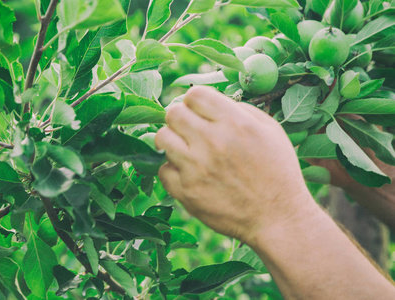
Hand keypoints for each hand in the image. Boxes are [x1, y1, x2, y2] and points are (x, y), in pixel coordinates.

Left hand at [155, 86, 316, 245]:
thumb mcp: (270, 131)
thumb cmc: (278, 172)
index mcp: (235, 122)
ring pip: (161, 137)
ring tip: (185, 149)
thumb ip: (240, 110)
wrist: (278, 218)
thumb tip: (210, 104)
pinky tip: (187, 172)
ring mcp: (196, 167)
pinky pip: (162, 169)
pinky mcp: (186, 191)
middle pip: (173, 112)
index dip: (195, 101)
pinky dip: (172, 169)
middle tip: (189, 129)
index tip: (199, 111)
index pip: (194, 94)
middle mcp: (212, 141)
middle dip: (180, 117)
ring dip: (171, 140)